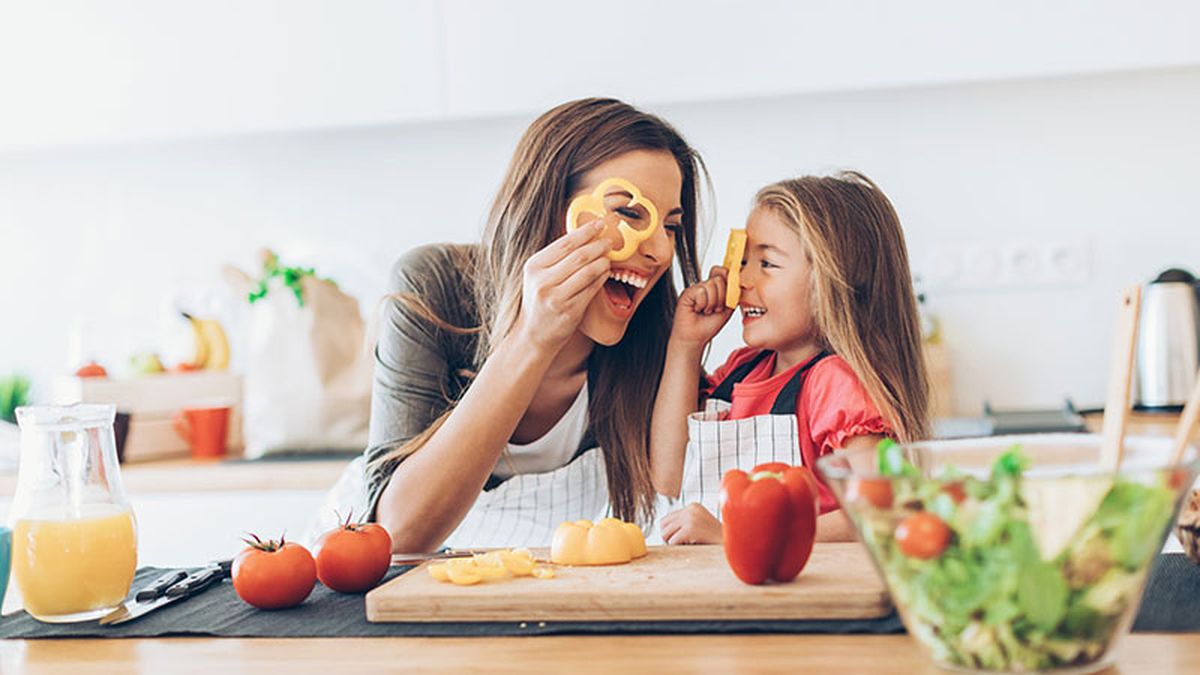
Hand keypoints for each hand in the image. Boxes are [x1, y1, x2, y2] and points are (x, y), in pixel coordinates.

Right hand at [514, 220, 611, 351]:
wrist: (533, 334)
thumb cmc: (540, 300)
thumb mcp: (539, 275)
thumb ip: (557, 257)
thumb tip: (585, 234)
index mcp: (533, 267)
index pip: (565, 243)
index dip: (586, 231)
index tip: (600, 224)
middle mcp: (543, 281)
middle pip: (579, 256)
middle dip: (598, 245)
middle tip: (610, 240)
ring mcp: (556, 298)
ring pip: (588, 271)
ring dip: (603, 261)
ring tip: (609, 256)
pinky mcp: (570, 311)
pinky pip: (592, 289)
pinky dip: (602, 278)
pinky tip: (606, 272)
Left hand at [660, 503, 722, 544]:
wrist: (733, 545)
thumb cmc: (716, 540)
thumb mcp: (699, 525)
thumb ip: (684, 523)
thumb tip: (662, 530)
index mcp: (693, 506)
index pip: (666, 519)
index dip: (671, 532)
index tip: (683, 539)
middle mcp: (691, 509)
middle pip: (663, 525)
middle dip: (669, 537)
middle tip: (683, 544)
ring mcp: (691, 518)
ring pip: (665, 533)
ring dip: (674, 543)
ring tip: (689, 544)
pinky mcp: (690, 529)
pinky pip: (672, 542)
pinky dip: (679, 548)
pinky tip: (693, 546)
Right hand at [671, 266, 733, 346]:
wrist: (696, 338)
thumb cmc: (709, 326)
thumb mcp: (728, 308)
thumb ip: (733, 294)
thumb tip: (736, 282)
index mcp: (715, 288)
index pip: (723, 272)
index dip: (727, 280)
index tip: (728, 295)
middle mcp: (705, 286)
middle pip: (719, 278)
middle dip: (720, 298)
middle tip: (714, 309)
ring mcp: (695, 289)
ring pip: (710, 285)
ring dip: (711, 303)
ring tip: (706, 311)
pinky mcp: (687, 293)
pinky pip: (700, 291)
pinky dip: (702, 304)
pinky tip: (697, 310)